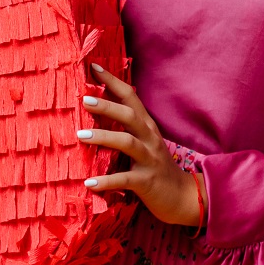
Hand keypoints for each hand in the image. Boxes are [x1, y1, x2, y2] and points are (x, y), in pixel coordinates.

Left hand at [77, 63, 202, 227]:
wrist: (182, 197)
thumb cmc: (156, 168)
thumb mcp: (144, 143)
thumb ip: (125, 128)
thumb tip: (96, 112)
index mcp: (147, 127)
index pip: (131, 98)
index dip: (113, 82)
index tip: (94, 67)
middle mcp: (149, 139)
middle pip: (130, 116)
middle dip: (107, 106)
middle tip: (84, 99)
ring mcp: (149, 160)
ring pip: (127, 143)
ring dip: (103, 138)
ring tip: (81, 136)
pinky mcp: (146, 182)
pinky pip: (125, 179)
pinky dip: (106, 181)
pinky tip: (89, 183)